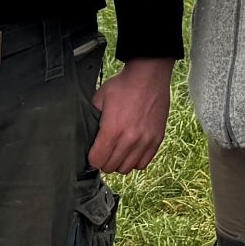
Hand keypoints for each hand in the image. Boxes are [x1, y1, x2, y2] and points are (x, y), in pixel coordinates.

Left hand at [88, 57, 174, 173]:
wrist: (149, 76)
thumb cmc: (123, 86)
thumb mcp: (99, 99)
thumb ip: (92, 120)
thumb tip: (87, 137)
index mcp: (112, 130)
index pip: (97, 161)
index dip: (92, 157)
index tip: (94, 151)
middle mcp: (129, 139)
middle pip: (111, 167)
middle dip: (105, 161)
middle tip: (105, 150)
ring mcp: (145, 141)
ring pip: (127, 168)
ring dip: (120, 162)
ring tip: (119, 151)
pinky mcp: (157, 139)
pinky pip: (143, 163)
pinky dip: (135, 160)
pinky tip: (132, 150)